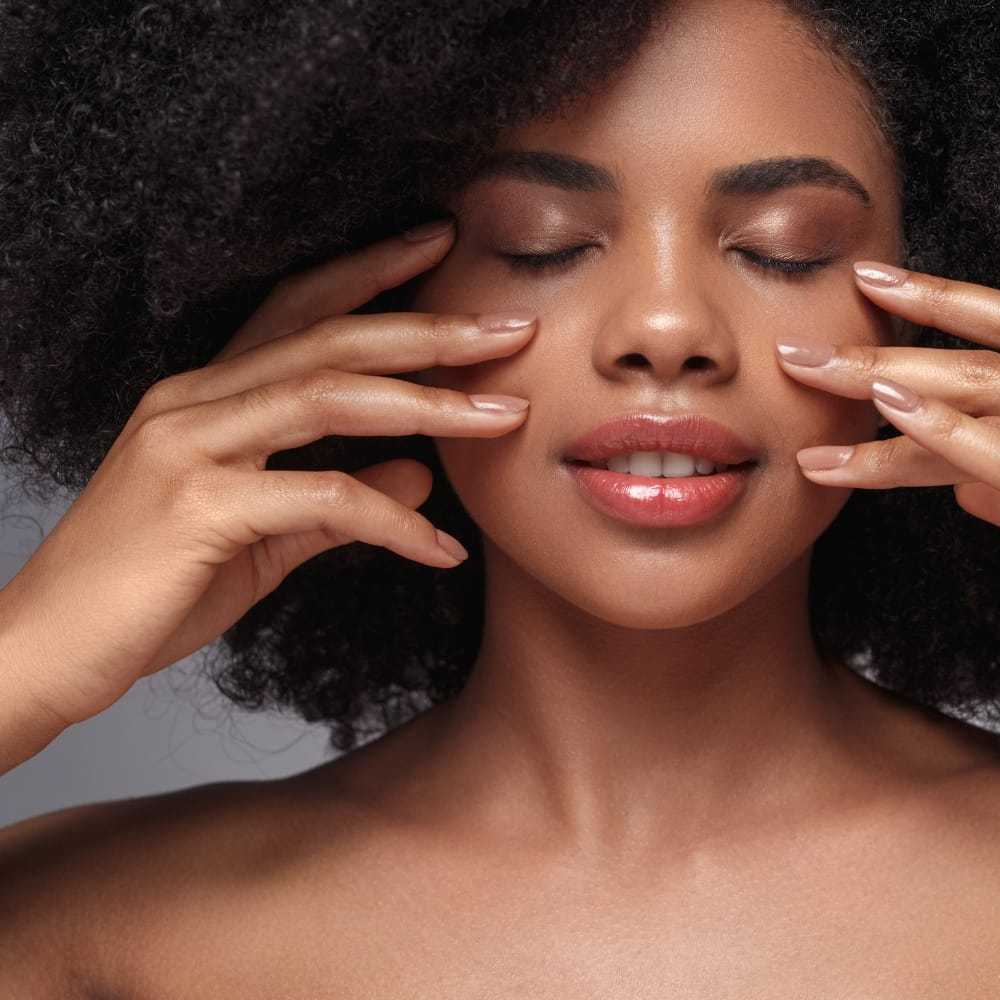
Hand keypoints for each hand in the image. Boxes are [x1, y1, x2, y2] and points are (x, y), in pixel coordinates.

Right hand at [2, 220, 535, 730]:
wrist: (47, 653)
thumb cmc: (151, 591)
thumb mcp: (264, 538)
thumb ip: (338, 502)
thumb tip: (419, 471)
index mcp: (206, 396)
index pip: (299, 310)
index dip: (372, 272)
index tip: (443, 245)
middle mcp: (194, 401)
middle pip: (331, 339)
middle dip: (429, 329)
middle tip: (512, 326)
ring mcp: (190, 446)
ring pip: (330, 397)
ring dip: (430, 404)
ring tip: (506, 415)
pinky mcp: (197, 506)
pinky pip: (323, 500)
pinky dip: (394, 521)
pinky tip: (443, 550)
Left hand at [775, 260, 999, 718]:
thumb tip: (967, 489)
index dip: (943, 297)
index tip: (874, 280)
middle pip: (984, 356)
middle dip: (883, 348)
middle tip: (798, 347)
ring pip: (987, 401)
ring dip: (885, 394)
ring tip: (807, 390)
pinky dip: (949, 431)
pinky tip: (890, 415)